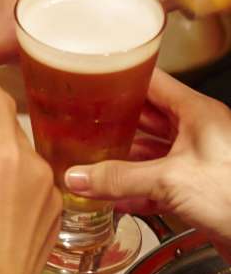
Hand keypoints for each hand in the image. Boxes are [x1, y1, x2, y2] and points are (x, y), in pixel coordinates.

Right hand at [65, 70, 230, 260]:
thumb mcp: (171, 180)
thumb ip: (120, 178)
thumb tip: (77, 177)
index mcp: (197, 113)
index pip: (151, 82)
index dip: (120, 76)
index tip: (90, 77)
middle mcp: (197, 133)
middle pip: (145, 118)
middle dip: (112, 121)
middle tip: (77, 120)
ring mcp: (197, 163)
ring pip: (148, 153)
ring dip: (119, 160)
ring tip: (86, 160)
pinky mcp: (196, 191)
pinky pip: (155, 185)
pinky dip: (132, 190)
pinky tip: (110, 197)